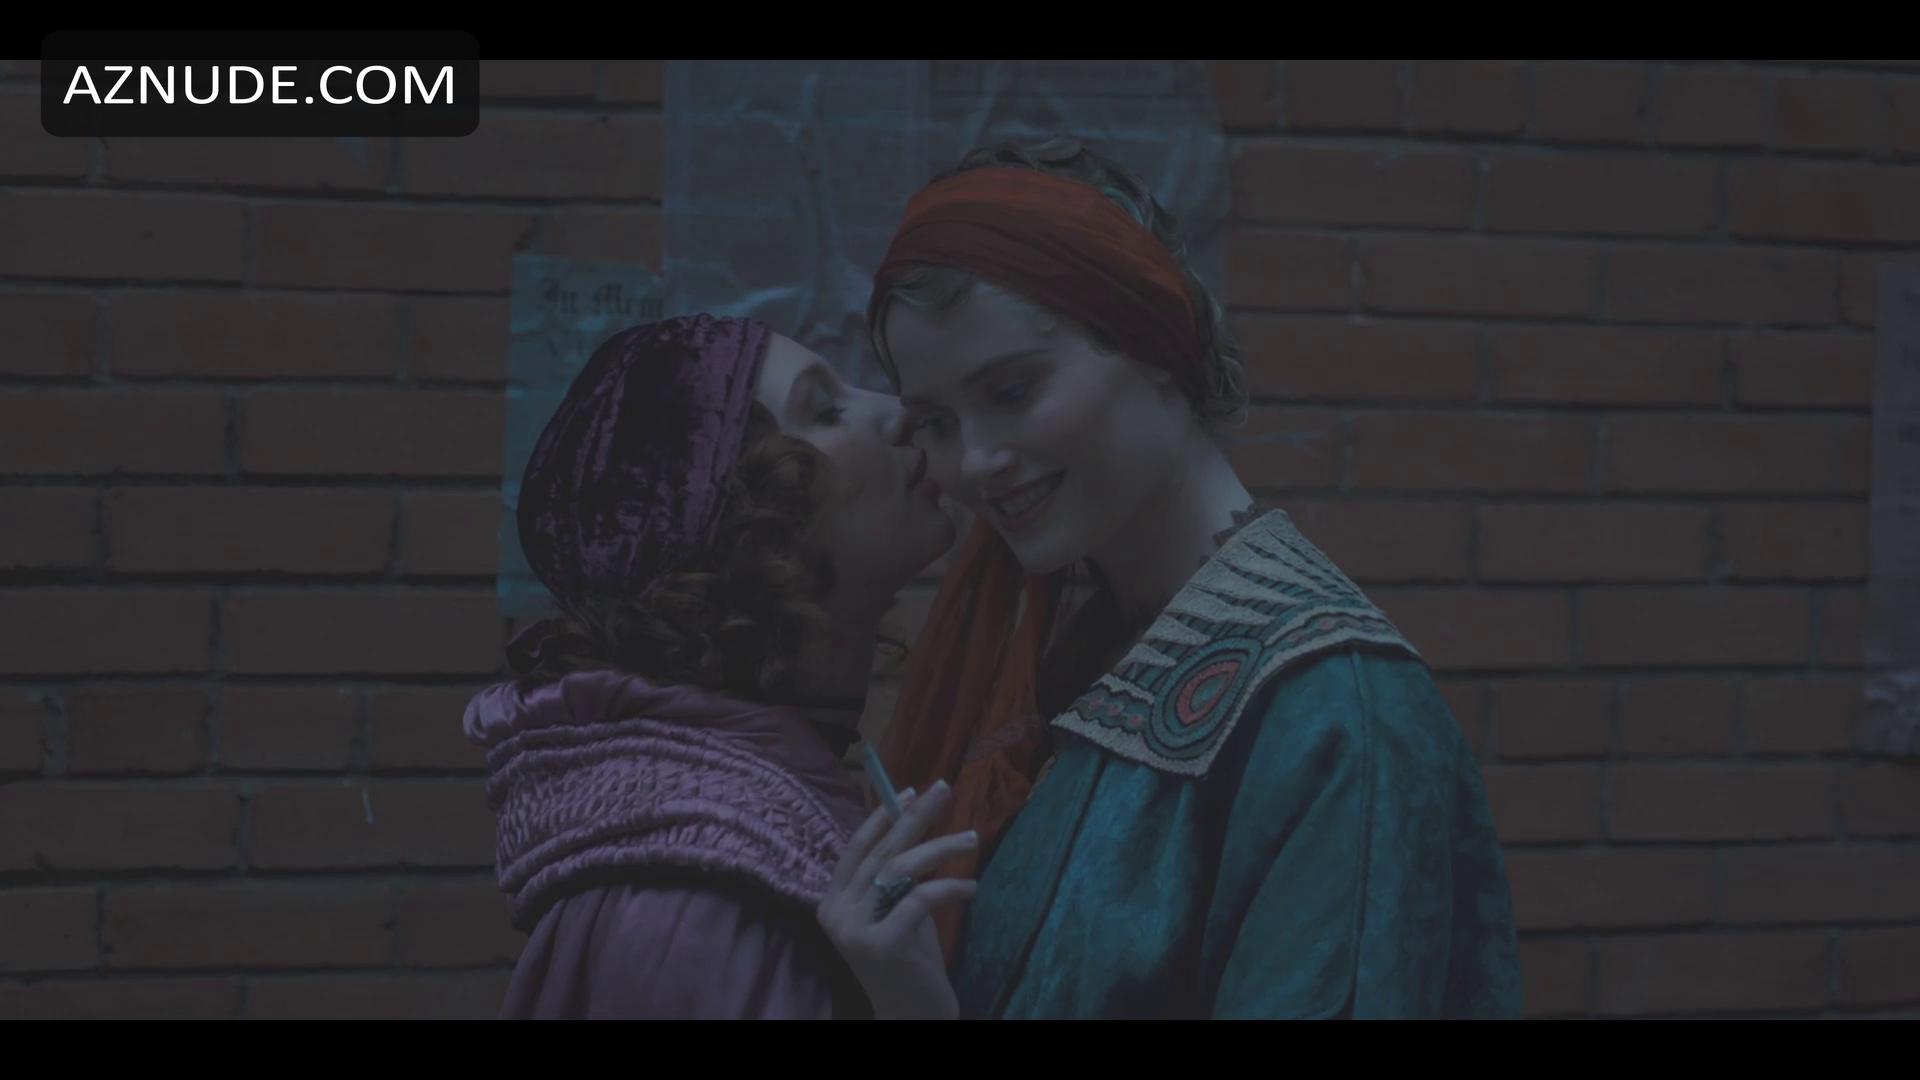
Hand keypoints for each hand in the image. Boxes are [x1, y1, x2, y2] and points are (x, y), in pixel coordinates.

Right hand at [815, 782, 978, 1019]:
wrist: (911, 1015)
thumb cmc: (909, 961)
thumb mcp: (898, 909)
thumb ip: (898, 876)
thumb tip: (914, 820)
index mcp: (833, 902)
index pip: (855, 848)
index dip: (882, 816)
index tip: (911, 789)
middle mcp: (836, 913)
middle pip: (880, 852)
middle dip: (915, 816)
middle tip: (944, 789)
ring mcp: (854, 930)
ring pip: (899, 870)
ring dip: (940, 848)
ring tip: (971, 839)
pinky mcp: (881, 945)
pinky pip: (918, 900)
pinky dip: (948, 888)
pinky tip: (971, 888)